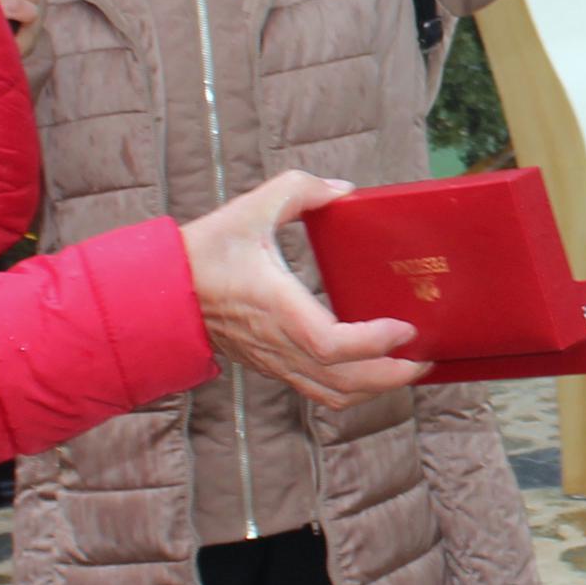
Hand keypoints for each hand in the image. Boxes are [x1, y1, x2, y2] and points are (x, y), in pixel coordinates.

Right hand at [181, 171, 427, 408]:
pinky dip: (350, 390)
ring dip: (374, 388)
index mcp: (276, 307)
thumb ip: (299, 191)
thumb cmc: (203, 251)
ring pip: (331, 394)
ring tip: (407, 369)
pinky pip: (316, 392)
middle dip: (391, 376)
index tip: (405, 327)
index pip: (332, 344)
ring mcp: (273, 360)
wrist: (159, 292)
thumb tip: (343, 191)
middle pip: (342, 381)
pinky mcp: (269, 365)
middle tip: (426, 358)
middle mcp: (277, 343)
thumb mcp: (251, 207)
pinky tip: (371, 373)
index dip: (373, 343)